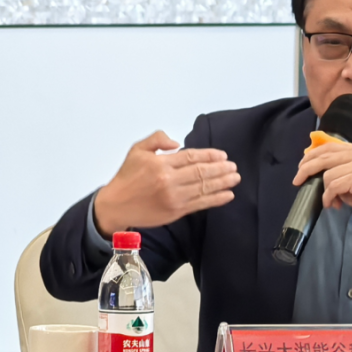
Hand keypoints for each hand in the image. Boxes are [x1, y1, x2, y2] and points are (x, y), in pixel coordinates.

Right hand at [93, 131, 240, 237]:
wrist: (116, 205)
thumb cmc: (128, 176)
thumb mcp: (137, 150)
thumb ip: (157, 139)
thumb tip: (176, 142)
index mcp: (161, 163)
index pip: (192, 157)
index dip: (210, 156)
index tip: (223, 156)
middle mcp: (169, 180)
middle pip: (201, 172)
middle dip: (221, 169)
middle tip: (234, 167)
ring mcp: (174, 197)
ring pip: (204, 188)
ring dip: (222, 183)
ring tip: (235, 178)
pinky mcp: (176, 211)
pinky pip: (200, 204)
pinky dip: (216, 199)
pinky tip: (227, 195)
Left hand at [293, 143, 351, 246]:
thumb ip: (339, 169)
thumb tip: (312, 170)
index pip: (329, 147)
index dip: (311, 156)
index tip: (300, 167)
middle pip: (324, 157)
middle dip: (306, 169)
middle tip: (297, 181)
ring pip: (327, 174)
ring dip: (325, 191)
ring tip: (332, 201)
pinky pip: (333, 186)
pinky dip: (329, 197)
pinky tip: (335, 205)